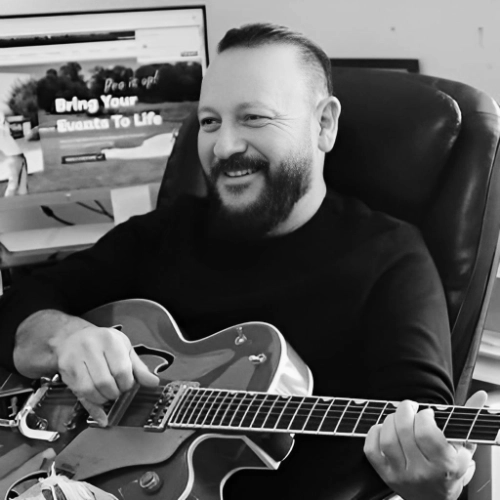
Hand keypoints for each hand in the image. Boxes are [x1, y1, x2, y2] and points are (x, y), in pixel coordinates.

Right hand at [53, 325, 158, 425]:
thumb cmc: (102, 342)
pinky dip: (92, 408)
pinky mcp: (65, 372)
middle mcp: (90, 348)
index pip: (121, 370)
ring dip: (103, 400)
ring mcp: (75, 360)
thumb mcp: (124, 348)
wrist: (74, 336)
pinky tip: (101, 414)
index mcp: (109, 341)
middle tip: (118, 391)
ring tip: (108, 395)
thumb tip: (153, 383)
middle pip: (105, 382)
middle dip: (115, 393)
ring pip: (90, 391)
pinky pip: (79, 396)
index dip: (127, 383)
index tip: (128, 384)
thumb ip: (138, 367)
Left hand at [364, 391, 487, 499]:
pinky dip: (375, 433)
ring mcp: (401, 474)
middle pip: (404, 430)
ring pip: (388, 438)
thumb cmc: (449, 470)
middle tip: (410, 407)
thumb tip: (480, 396)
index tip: (427, 413)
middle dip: (405, 410)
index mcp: (445, 465)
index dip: (424, 416)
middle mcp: (421, 472)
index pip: (426, 433)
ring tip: (399, 417)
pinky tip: (385, 430)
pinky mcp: (384, 474)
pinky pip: (371, 449)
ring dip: (390, 420)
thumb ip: (468, 422)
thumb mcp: (464, 448)